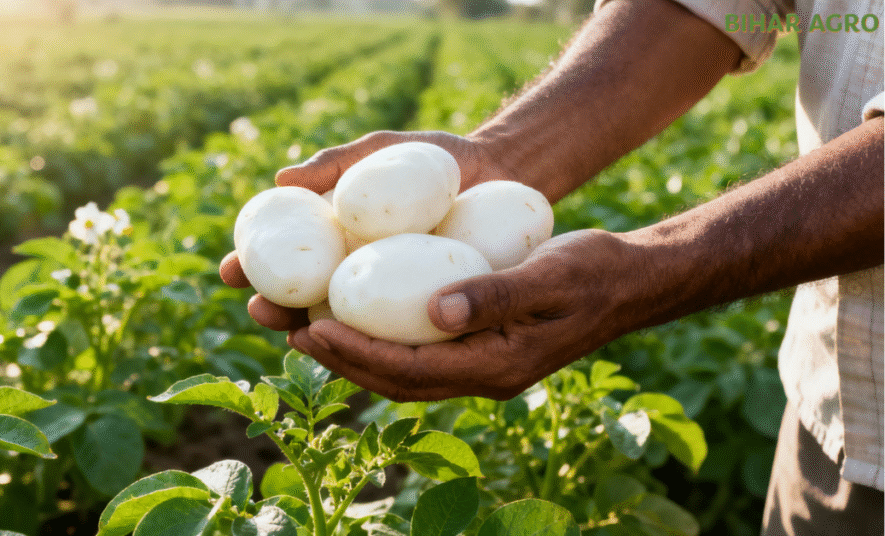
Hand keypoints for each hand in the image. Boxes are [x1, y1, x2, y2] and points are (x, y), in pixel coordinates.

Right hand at [219, 130, 515, 331]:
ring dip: (315, 336)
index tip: (230, 270)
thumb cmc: (436, 155)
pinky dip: (374, 344)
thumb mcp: (385, 151)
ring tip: (298, 337)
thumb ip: (337, 162)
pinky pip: (394, 334)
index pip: (282, 256)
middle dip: (274, 310)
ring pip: (343, 325)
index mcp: (333, 235)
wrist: (500, 171)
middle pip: (301, 299)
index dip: (252, 266)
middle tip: (259, 310)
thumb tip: (281, 181)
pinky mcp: (425, 312)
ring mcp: (389, 295)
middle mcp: (353, 270)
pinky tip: (361, 352)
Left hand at [285, 229, 639, 401]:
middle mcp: (483, 376)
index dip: (356, 352)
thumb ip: (496, 294)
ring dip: (354, 353)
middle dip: (340, 359)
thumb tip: (436, 311)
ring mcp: (482, 366)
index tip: (312, 327)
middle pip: (395, 379)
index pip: (410, 369)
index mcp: (497, 366)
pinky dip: (382, 339)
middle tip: (290, 329)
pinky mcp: (481, 348)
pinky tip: (358, 313)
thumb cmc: (595, 271)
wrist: (630, 283)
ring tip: (307, 325)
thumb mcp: (550, 275)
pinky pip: (419, 352)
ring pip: (403, 370)